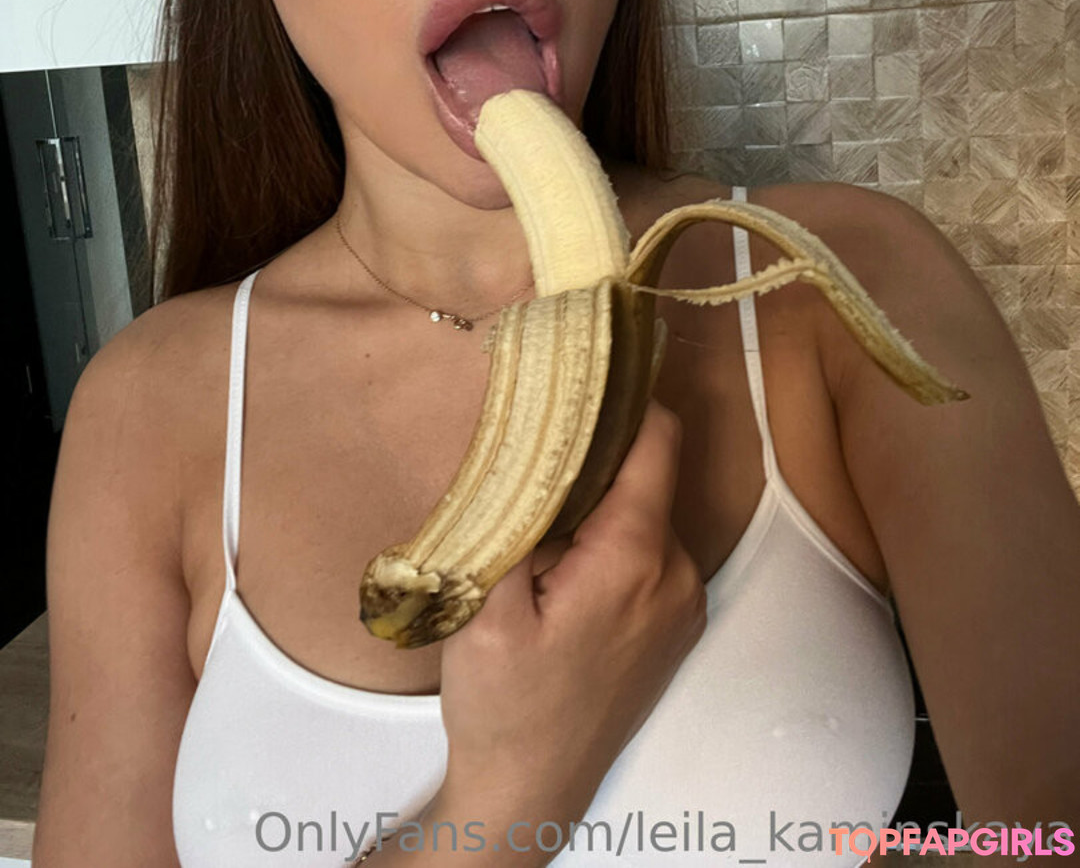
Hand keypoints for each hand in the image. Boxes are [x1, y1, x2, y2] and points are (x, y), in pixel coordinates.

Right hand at [437, 398, 706, 822]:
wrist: (528, 793)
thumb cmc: (504, 707)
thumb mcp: (485, 606)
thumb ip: (514, 517)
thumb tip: (525, 443)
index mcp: (635, 556)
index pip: (658, 439)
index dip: (625, 397)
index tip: (581, 374)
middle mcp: (676, 572)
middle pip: (646, 474)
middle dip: (591, 461)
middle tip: (529, 464)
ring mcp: (682, 602)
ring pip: (643, 513)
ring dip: (597, 506)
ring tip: (538, 529)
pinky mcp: (673, 625)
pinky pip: (648, 553)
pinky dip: (612, 542)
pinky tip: (561, 572)